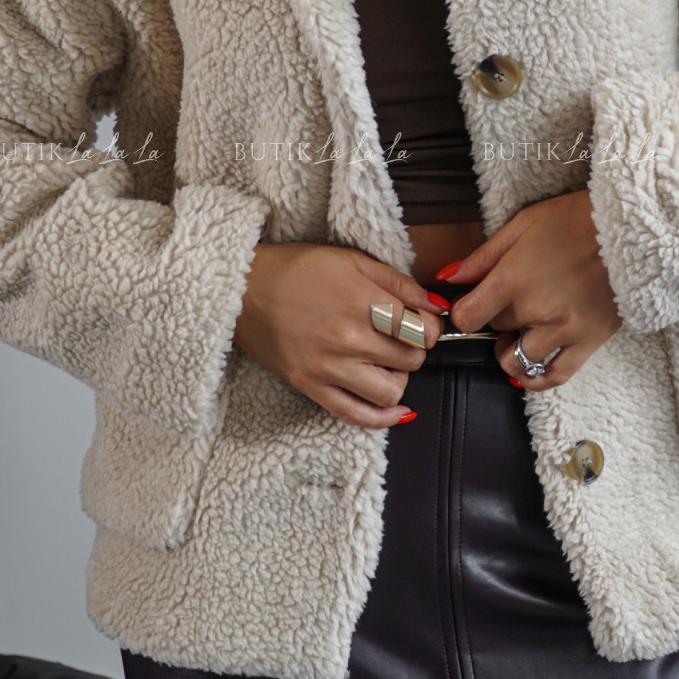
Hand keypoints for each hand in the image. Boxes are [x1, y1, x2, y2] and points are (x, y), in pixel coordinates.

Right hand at [233, 242, 443, 427]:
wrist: (242, 288)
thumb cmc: (296, 269)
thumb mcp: (351, 259)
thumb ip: (398, 282)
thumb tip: (435, 305)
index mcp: (361, 300)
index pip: (421, 328)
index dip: (430, 327)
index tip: (424, 324)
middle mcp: (348, 337)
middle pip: (410, 359)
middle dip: (415, 350)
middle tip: (403, 340)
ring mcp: (328, 366)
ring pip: (390, 391)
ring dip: (399, 379)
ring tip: (388, 364)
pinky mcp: (310, 386)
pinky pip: (355, 415)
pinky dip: (383, 418)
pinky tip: (398, 411)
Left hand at [442, 190, 621, 390]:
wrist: (633, 229)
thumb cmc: (576, 219)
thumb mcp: (522, 224)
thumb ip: (483, 256)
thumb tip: (449, 277)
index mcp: (513, 278)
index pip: (468, 317)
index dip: (462, 313)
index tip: (469, 307)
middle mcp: (534, 309)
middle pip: (495, 331)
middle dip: (494, 320)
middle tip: (504, 305)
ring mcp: (562, 329)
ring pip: (517, 360)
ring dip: (509, 352)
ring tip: (515, 336)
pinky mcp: (588, 341)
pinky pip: (556, 375)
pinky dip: (537, 380)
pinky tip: (527, 373)